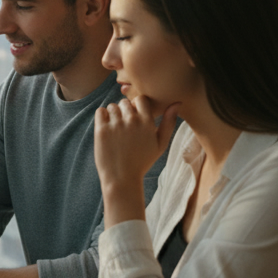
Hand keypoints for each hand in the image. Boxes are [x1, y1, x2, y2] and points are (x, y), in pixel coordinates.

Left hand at [94, 96, 176, 226]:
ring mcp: (116, 125)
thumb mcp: (160, 144)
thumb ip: (169, 122)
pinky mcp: (101, 130)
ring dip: (113, 114)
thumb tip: (177, 103)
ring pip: (112, 106)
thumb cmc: (142, 162)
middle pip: (125, 102)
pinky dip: (102, 117)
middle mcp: (131, 121)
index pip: (140, 99)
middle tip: (124, 127)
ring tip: (115, 129)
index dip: (137, 106)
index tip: (135, 117)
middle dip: (124, 111)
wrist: (122, 178)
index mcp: (147, 122)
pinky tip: (106, 128)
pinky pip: (100, 112)